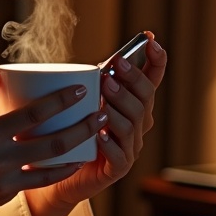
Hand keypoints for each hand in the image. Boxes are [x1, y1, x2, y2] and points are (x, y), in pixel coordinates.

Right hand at [0, 69, 105, 215]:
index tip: (81, 89)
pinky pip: (35, 183)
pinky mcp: (2, 198)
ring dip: (77, 154)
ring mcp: (3, 183)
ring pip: (51, 168)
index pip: (34, 114)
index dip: (61, 101)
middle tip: (101, 114)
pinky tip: (67, 162)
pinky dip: (54, 172)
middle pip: (53, 143)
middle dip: (83, 128)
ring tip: (94, 140)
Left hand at [22, 34, 167, 215]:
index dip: (156, 61)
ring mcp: (130, 147)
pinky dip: (111, 143)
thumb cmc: (68, 132)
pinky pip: (120, 155)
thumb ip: (81, 82)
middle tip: (115, 66)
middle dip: (132, 79)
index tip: (151, 40)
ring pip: (132, 124)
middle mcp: (137, 125)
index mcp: (131, 105)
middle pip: (144, 98)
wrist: (59, 174)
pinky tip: (100, 134)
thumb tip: (72, 62)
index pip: (152, 81)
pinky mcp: (118, 169)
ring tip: (105, 93)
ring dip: (119, 106)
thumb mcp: (75, 102)